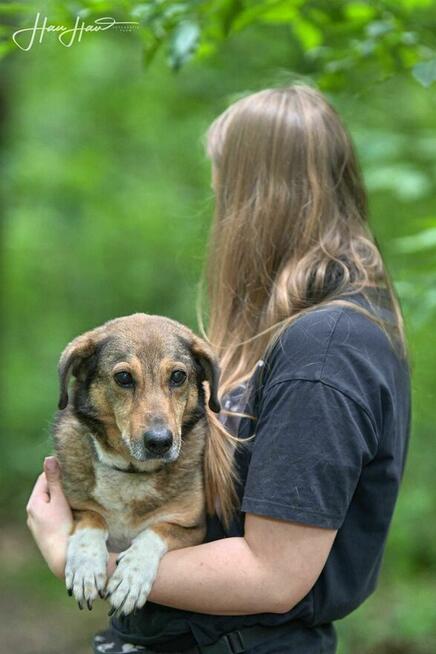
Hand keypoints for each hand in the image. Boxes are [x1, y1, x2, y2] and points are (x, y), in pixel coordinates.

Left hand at [26, 456, 72, 578]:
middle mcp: (32, 513)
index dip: (57, 472)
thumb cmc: (62, 527)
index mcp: (34, 503)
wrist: (63, 557)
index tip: (72, 469)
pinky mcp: (46, 532)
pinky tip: (71, 510)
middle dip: (59, 485)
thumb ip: (55, 480)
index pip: (44, 479)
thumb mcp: (60, 500)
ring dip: (60, 497)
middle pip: (46, 491)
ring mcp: (38, 524)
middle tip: (76, 481)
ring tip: (75, 495)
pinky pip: (52, 514)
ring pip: (50, 503)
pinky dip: (60, 509)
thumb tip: (49, 458)